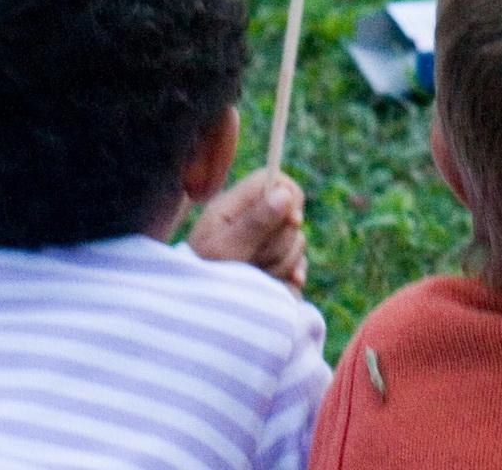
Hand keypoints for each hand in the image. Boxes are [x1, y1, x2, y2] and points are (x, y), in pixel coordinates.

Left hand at [187, 169, 307, 290]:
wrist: (202, 323)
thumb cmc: (204, 281)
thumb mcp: (224, 251)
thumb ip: (254, 223)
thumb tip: (284, 194)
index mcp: (232, 207)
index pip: (273, 179)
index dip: (289, 195)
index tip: (291, 219)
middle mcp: (251, 222)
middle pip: (290, 214)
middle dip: (280, 242)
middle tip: (254, 261)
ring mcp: (265, 245)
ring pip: (297, 242)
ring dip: (283, 264)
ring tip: (256, 279)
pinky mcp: (276, 268)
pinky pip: (299, 265)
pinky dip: (291, 277)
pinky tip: (276, 288)